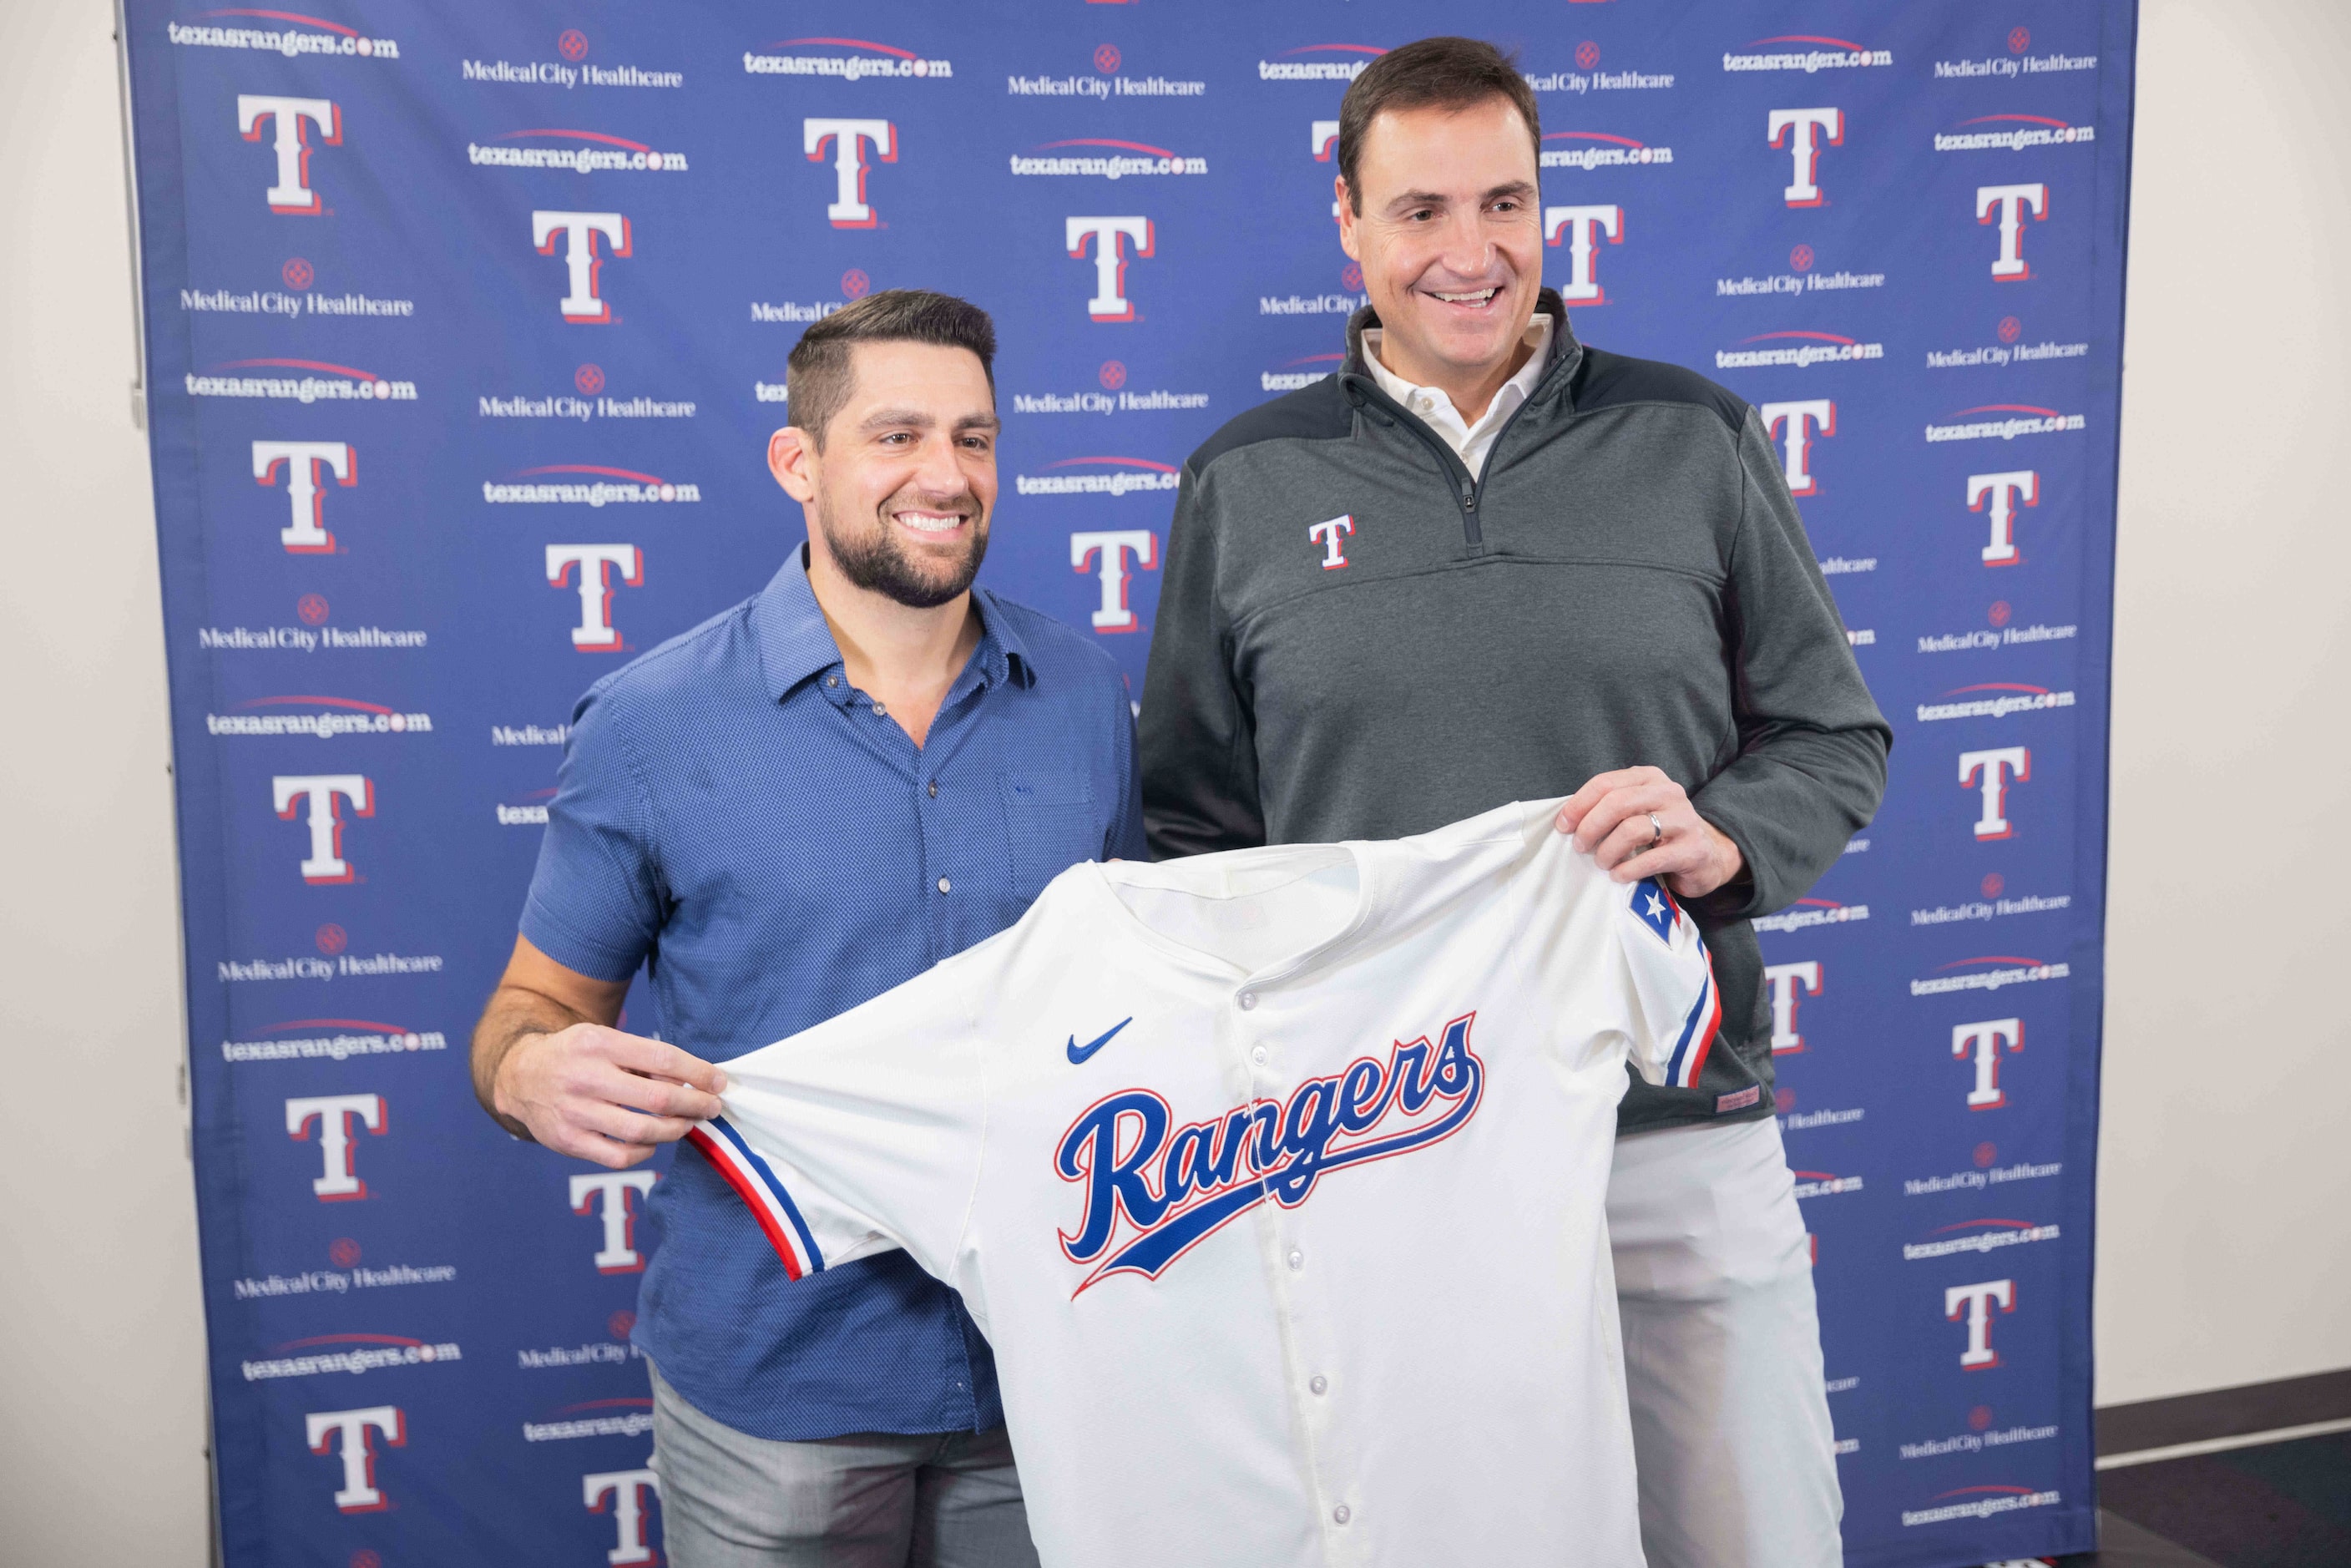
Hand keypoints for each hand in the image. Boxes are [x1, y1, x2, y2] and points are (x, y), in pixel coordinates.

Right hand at [493, 1023, 728, 1169]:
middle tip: (713, 1107)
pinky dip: (645, 1151)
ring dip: (676, 1130)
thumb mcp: (604, 1039)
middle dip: (695, 1105)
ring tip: (687, 1124)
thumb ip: (642, 1057)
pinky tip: (653, 1141)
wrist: (520, 1076)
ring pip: (641, 1130)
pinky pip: (618, 1156)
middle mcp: (585, 1078)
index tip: (719, 1081)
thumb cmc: (576, 1055)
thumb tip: (694, 1080)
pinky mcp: (567, 1141)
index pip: (661, 1058)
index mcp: (598, 1044)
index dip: (698, 1073)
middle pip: (657, 1098)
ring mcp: (574, 1112)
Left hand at [1555, 766, 1744, 900]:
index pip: (1605, 783)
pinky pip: (1651, 859)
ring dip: (1608, 850)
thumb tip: (1567, 819)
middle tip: (1580, 846)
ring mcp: (1684, 820)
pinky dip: (1627, 870)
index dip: (1579, 805)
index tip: (1563, 826)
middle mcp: (1669, 793)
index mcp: (1649, 778)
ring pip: (1632, 829)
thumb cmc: (1661, 834)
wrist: (1708, 856)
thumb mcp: (1637, 811)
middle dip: (1590, 827)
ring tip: (1601, 863)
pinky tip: (1618, 876)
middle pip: (1617, 803)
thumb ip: (1609, 807)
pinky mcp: (1693, 849)